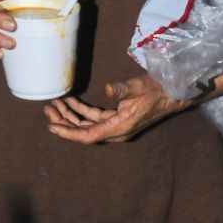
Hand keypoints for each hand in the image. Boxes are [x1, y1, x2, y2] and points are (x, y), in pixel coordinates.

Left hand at [45, 77, 186, 143]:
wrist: (173, 92)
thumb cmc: (157, 90)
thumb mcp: (138, 87)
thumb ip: (121, 90)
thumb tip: (106, 89)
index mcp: (119, 128)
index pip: (87, 135)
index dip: (68, 132)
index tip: (51, 126)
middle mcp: (116, 130)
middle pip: (83, 131)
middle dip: (64, 121)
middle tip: (49, 109)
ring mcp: (117, 125)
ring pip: (87, 124)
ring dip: (70, 115)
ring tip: (55, 104)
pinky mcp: (118, 118)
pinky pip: (94, 117)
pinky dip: (81, 110)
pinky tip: (71, 101)